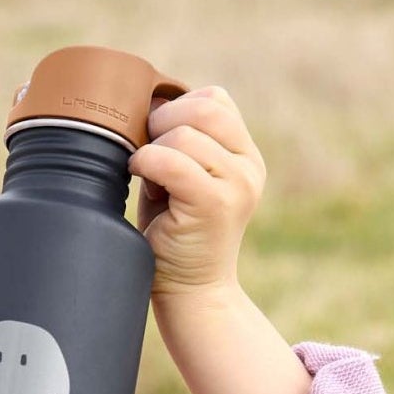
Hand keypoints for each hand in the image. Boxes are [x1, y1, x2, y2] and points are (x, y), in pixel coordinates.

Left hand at [128, 85, 265, 299]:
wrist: (190, 293)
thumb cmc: (176, 235)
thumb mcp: (183, 176)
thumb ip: (179, 138)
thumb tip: (151, 101)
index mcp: (245, 156)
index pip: (215, 99)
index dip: (178, 109)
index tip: (161, 144)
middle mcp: (249, 167)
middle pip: (204, 108)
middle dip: (164, 124)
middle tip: (150, 156)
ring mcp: (238, 185)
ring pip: (185, 134)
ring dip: (155, 152)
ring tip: (155, 184)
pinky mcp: (216, 204)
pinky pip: (172, 162)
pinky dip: (147, 165)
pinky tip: (145, 184)